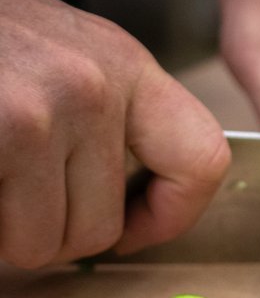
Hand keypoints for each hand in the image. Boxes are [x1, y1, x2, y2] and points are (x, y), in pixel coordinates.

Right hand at [0, 0, 229, 267]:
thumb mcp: (61, 54)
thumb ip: (107, 120)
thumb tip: (134, 215)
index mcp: (124, 65)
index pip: (202, 160)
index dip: (169, 217)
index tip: (130, 231)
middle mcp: (93, 85)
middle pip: (101, 228)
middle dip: (49, 233)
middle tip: (11, 192)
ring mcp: (40, 111)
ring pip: (42, 243)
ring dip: (4, 230)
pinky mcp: (0, 132)